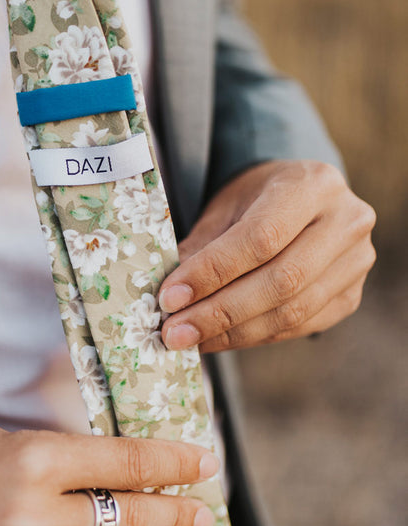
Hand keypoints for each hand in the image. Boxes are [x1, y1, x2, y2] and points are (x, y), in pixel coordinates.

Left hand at [159, 159, 375, 352]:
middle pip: (281, 281)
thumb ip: (202, 246)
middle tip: (174, 332)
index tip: (170, 297)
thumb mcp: (226, 206)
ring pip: (292, 312)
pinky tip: (218, 339)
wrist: (300, 197)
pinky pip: (300, 326)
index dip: (212, 272)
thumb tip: (168, 295)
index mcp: (313, 185)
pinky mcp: (351, 295)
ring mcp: (356, 262)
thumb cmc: (256, 198)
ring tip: (189, 340)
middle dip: (220, 313)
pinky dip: (253, 337)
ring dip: (233, 333)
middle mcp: (346, 222)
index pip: (261, 238)